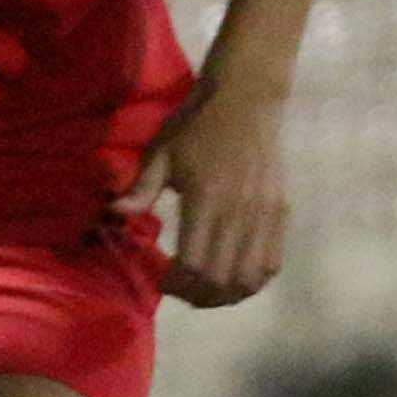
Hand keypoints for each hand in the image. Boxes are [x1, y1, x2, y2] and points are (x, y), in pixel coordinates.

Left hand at [116, 74, 292, 305]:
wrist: (246, 100)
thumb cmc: (195, 125)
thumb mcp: (160, 152)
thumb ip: (141, 189)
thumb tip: (115, 214)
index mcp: (206, 199)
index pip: (195, 264)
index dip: (178, 284)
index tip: (163, 281)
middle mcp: (240, 212)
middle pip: (223, 279)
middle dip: (199, 296)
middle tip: (182, 292)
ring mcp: (265, 214)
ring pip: (251, 277)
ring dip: (227, 294)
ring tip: (206, 291)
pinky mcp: (281, 211)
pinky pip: (272, 261)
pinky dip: (253, 280)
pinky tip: (233, 278)